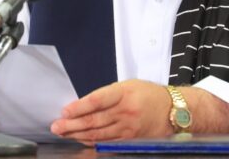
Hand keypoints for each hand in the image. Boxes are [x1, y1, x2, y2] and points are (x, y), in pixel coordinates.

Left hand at [50, 79, 172, 144]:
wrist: (173, 110)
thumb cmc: (147, 94)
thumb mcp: (128, 85)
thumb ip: (107, 95)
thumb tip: (83, 105)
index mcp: (124, 93)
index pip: (97, 100)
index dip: (78, 107)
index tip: (64, 110)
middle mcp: (126, 111)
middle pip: (94, 120)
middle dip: (72, 124)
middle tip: (56, 126)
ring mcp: (128, 128)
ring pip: (98, 133)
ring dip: (78, 134)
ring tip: (63, 133)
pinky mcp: (130, 140)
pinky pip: (107, 142)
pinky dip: (92, 141)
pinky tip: (81, 140)